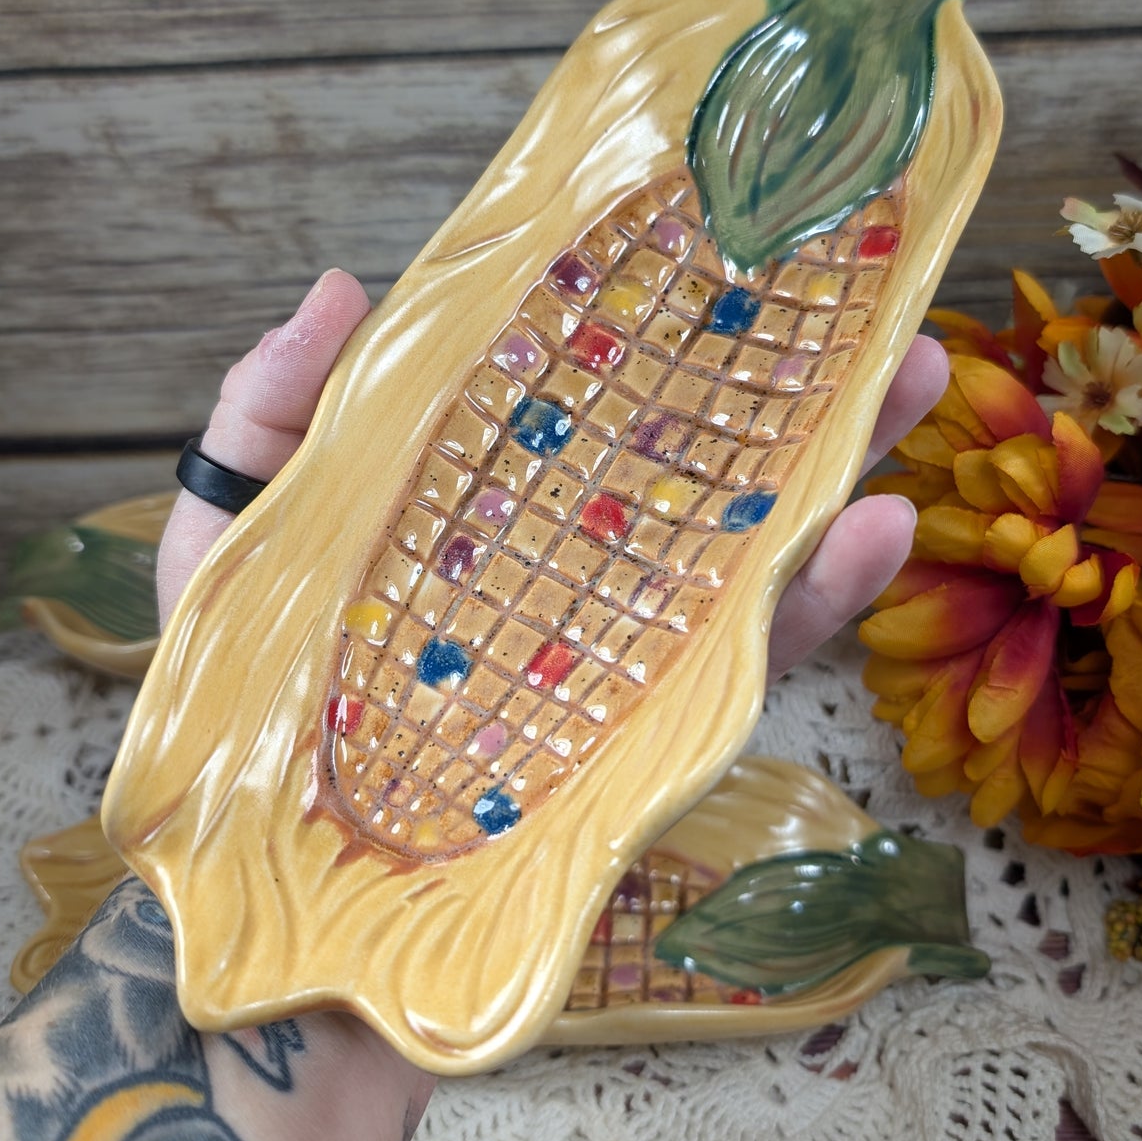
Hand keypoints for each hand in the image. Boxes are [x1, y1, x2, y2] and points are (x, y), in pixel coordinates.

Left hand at [160, 269, 946, 672]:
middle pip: (691, 461)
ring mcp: (618, 652)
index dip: (651, 329)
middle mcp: (570, 569)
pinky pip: (748, 666)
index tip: (718, 246)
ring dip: (836, 464)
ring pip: (748, 548)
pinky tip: (875, 528)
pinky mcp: (650, 739)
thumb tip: (348, 285)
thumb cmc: (239, 712)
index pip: (582, 403)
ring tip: (906, 376)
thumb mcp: (236, 543)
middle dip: (782, 380)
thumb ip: (274, 415)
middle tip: (860, 294)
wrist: (281, 894)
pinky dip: (820, 601)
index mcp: (487, 510)